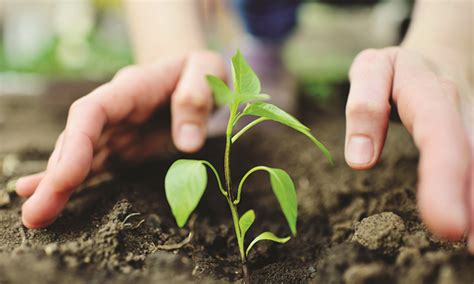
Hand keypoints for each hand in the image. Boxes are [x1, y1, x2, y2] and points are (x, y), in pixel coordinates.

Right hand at [16, 51, 225, 228]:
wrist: (193, 74)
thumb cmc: (201, 71)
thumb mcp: (208, 70)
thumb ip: (197, 98)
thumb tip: (188, 143)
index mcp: (131, 88)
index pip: (92, 112)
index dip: (76, 144)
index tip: (65, 177)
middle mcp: (115, 111)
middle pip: (77, 140)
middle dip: (56, 177)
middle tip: (36, 215)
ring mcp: (115, 130)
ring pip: (78, 157)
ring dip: (57, 186)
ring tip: (36, 217)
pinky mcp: (122, 147)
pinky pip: (92, 165)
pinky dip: (69, 181)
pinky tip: (39, 194)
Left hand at [344, 47, 472, 252]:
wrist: (433, 60)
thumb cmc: (395, 71)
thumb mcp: (372, 70)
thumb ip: (364, 106)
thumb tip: (359, 160)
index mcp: (430, 92)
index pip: (439, 135)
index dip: (445, 179)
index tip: (446, 225)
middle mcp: (460, 113)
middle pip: (470, 155)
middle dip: (470, 200)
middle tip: (464, 244)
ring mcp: (472, 128)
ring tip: (472, 248)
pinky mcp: (470, 141)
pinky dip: (473, 198)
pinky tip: (471, 234)